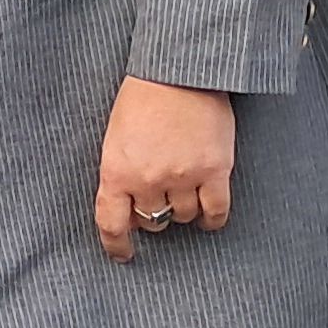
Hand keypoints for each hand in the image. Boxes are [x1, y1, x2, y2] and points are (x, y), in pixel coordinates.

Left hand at [96, 77, 235, 261]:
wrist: (178, 73)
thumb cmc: (141, 100)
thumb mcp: (115, 137)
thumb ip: (120, 172)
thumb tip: (129, 206)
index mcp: (116, 169)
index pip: (111, 221)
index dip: (116, 244)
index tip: (122, 254)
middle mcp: (148, 179)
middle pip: (151, 221)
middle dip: (152, 217)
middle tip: (156, 203)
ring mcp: (184, 176)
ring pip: (184, 216)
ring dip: (182, 212)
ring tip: (183, 194)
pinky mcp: (215, 171)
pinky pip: (216, 212)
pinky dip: (212, 220)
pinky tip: (209, 218)